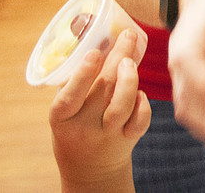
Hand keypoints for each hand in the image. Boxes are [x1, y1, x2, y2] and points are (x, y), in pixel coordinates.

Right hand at [50, 26, 151, 192]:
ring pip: (121, 107)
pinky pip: (138, 122)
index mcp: (61, 117)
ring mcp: (106, 134)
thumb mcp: (65, 108)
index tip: (94, 52)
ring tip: (131, 61)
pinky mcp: (126, 140)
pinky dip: (142, 105)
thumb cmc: (75, 125)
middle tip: (128, 36)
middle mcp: (83, 127)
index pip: (69, 98)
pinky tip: (141, 93)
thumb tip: (92, 35)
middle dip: (117, 58)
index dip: (82, 75)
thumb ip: (75, 81)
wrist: (87, 168)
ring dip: (129, 80)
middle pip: (102, 91)